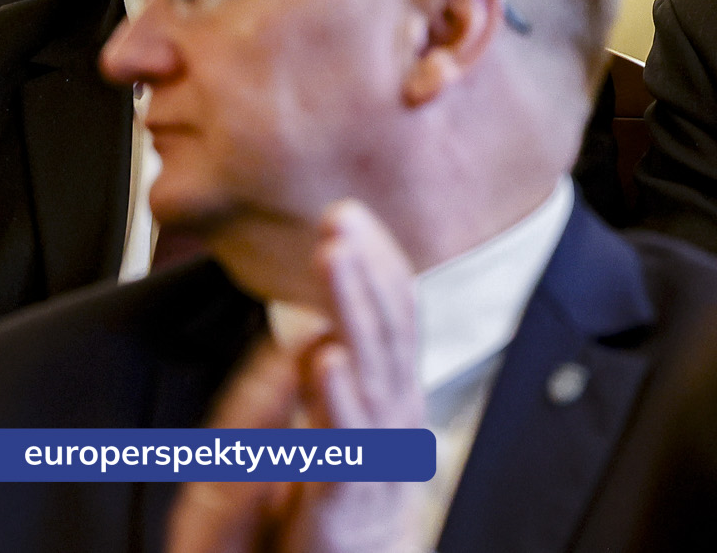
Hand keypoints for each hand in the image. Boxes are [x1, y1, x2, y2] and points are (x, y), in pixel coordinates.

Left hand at [165, 201, 424, 552]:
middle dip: (365, 268)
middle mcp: (395, 413)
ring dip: (352, 305)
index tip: (352, 215)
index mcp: (393, 391)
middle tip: (342, 219)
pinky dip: (338, 395)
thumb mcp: (345, 424)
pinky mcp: (345, 493)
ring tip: (335, 258)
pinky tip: (326, 357)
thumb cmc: (340, 501)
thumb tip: (322, 324)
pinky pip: (344, 438)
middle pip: (386, 326)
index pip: (394, 310)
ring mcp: (376, 451)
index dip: (377, 261)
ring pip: (370, 365)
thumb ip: (338, 374)